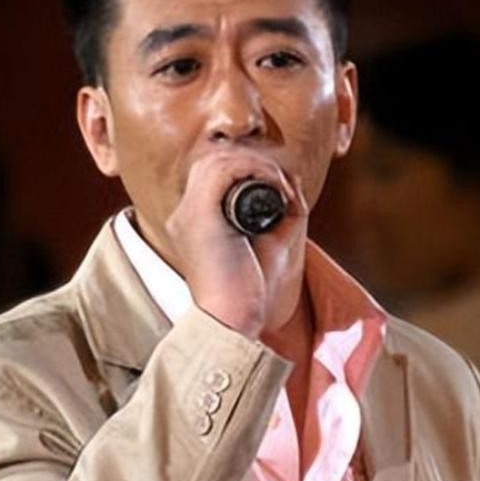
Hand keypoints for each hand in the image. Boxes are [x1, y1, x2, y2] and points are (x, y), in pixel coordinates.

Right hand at [163, 151, 308, 337]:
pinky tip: (276, 186)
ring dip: (256, 164)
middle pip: (212, 160)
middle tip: (280, 182)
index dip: (246, 169)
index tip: (277, 186)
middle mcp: (184, 215)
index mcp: (193, 223)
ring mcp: (187, 214)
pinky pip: (224, 170)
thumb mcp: (268, 246)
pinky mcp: (199, 215)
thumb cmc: (247, 293)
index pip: (211, 175)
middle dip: (250, 161)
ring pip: (218, 160)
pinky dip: (255, 170)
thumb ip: (280, 216)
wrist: (230, 320)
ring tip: (280, 184)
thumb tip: (295, 185)